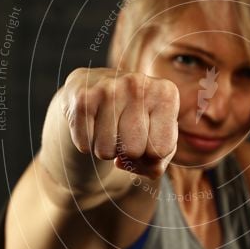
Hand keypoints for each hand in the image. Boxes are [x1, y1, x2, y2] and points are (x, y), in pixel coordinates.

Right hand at [61, 68, 179, 178]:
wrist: (95, 85)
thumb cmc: (135, 118)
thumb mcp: (157, 136)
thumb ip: (157, 162)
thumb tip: (128, 164)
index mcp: (166, 93)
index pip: (160, 150)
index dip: (150, 156)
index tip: (147, 139)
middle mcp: (139, 85)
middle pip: (133, 151)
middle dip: (127, 152)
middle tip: (124, 133)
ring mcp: (109, 89)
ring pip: (106, 152)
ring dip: (106, 149)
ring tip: (108, 127)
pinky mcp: (83, 98)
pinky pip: (85, 145)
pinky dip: (87, 143)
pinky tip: (92, 124)